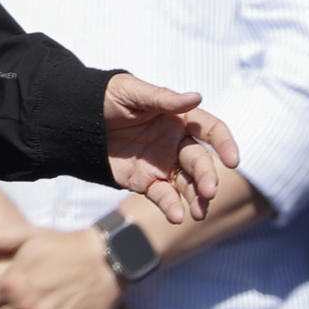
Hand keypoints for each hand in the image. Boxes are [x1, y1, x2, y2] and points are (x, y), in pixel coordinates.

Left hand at [102, 73, 238, 222]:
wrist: (76, 119)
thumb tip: (197, 97)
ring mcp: (163, 164)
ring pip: (187, 184)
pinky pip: (164, 196)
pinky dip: (172, 207)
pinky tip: (177, 216)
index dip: (224, 143)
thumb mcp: (130, 91)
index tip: (233, 160)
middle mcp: (175, 143)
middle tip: (209, 190)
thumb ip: (162, 98)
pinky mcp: (146, 182)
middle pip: (200, 161)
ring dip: (196, 198)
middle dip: (207, 177)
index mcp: (178, 118)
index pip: (210, 130)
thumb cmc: (106, 97)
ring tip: (198, 212)